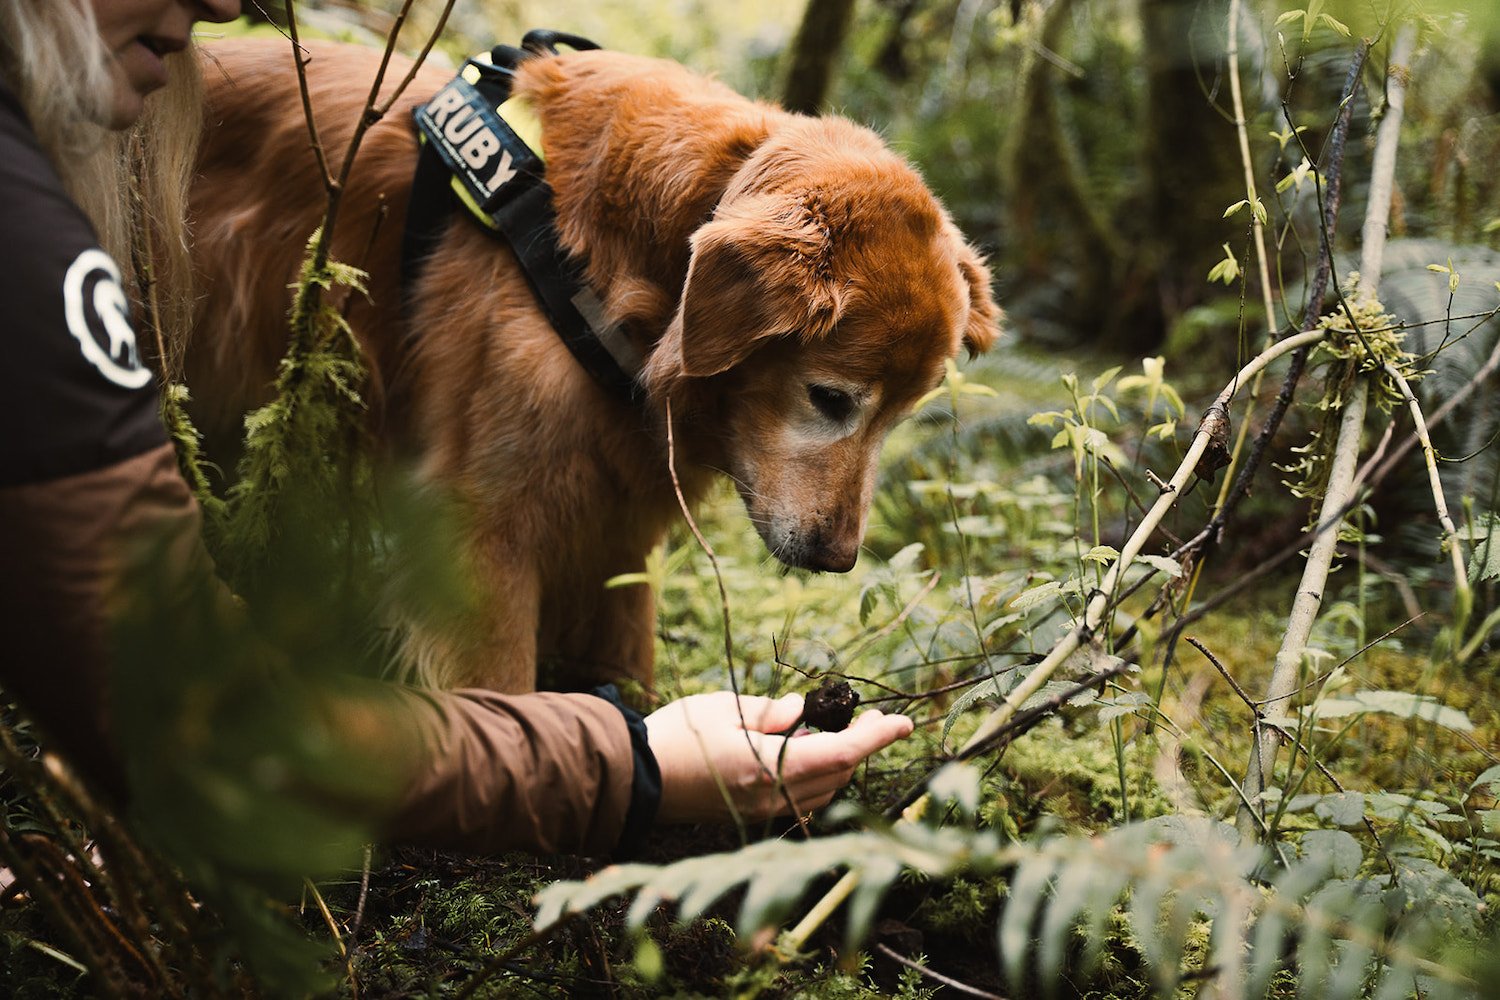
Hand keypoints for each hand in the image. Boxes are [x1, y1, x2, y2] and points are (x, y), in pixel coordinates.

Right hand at [643, 691, 913, 823]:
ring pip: (823, 791)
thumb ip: (769, 711)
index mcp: (770, 766)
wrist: (634, 778)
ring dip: (838, 763)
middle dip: (861, 746)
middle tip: (872, 718)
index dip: (877, 738)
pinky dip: (814, 776)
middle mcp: (773, 796)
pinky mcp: (751, 815)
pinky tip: (802, 753)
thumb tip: (800, 713)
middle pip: (837, 774)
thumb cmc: (675, 735)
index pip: (841, 752)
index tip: (903, 724)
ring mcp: (763, 810)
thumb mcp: (724, 706)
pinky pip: (800, 799)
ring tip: (831, 731)